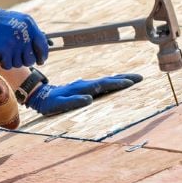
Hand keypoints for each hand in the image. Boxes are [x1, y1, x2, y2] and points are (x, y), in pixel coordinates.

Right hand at [0, 5, 48, 69]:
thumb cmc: (0, 22)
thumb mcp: (20, 20)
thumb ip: (31, 32)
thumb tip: (45, 44)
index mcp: (29, 25)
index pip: (43, 45)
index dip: (43, 55)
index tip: (41, 60)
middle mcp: (23, 34)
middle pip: (31, 58)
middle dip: (26, 60)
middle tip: (20, 57)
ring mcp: (14, 43)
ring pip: (19, 63)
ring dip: (13, 61)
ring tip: (7, 53)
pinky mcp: (4, 51)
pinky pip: (8, 65)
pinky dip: (4, 63)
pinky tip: (1, 56)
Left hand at [26, 73, 142, 115]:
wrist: (41, 95)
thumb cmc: (50, 103)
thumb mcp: (59, 104)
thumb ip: (73, 101)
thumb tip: (89, 99)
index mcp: (83, 88)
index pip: (104, 85)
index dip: (118, 83)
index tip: (131, 82)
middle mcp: (85, 84)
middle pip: (108, 80)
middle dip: (124, 79)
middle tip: (140, 77)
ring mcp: (85, 85)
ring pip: (105, 80)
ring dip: (120, 79)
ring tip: (133, 79)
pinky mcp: (84, 87)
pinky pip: (101, 84)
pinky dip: (111, 82)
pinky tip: (115, 83)